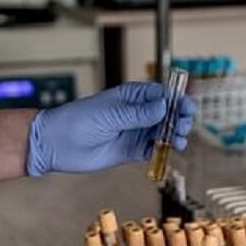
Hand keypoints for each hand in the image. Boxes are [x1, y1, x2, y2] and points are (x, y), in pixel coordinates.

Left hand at [27, 82, 195, 175]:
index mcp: (132, 96)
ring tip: (178, 141)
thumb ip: (140, 113)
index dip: (176, 100)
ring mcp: (135, 131)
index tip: (187, 108)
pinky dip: (162, 150)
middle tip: (182, 126)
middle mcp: (136, 113)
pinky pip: (153, 149)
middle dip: (178, 119)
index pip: (161, 94)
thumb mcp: (112, 115)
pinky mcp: (132, 150)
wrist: (58, 144)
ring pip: (163, 132)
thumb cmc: (80, 121)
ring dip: (174, 135)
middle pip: (166, 114)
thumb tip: (164, 106)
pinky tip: (167, 151)